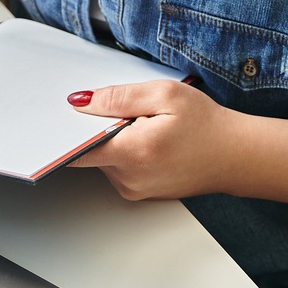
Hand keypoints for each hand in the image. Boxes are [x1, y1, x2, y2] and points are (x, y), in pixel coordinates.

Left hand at [67, 81, 287, 211]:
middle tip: (123, 109)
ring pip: (105, 157)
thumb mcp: (165, 95)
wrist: (237, 156)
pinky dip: (126, 150)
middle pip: (90, 150)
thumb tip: (80, 102)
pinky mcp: (139, 192)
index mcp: (131, 152)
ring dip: (114, 139)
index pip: (75, 149)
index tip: (49, 120)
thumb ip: (118, 97)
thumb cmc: (208, 125)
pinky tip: (150, 138)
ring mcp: (133, 189)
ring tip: (146, 124)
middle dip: (99, 127)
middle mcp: (128, 178)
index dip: (61, 133)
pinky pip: (119, 167)